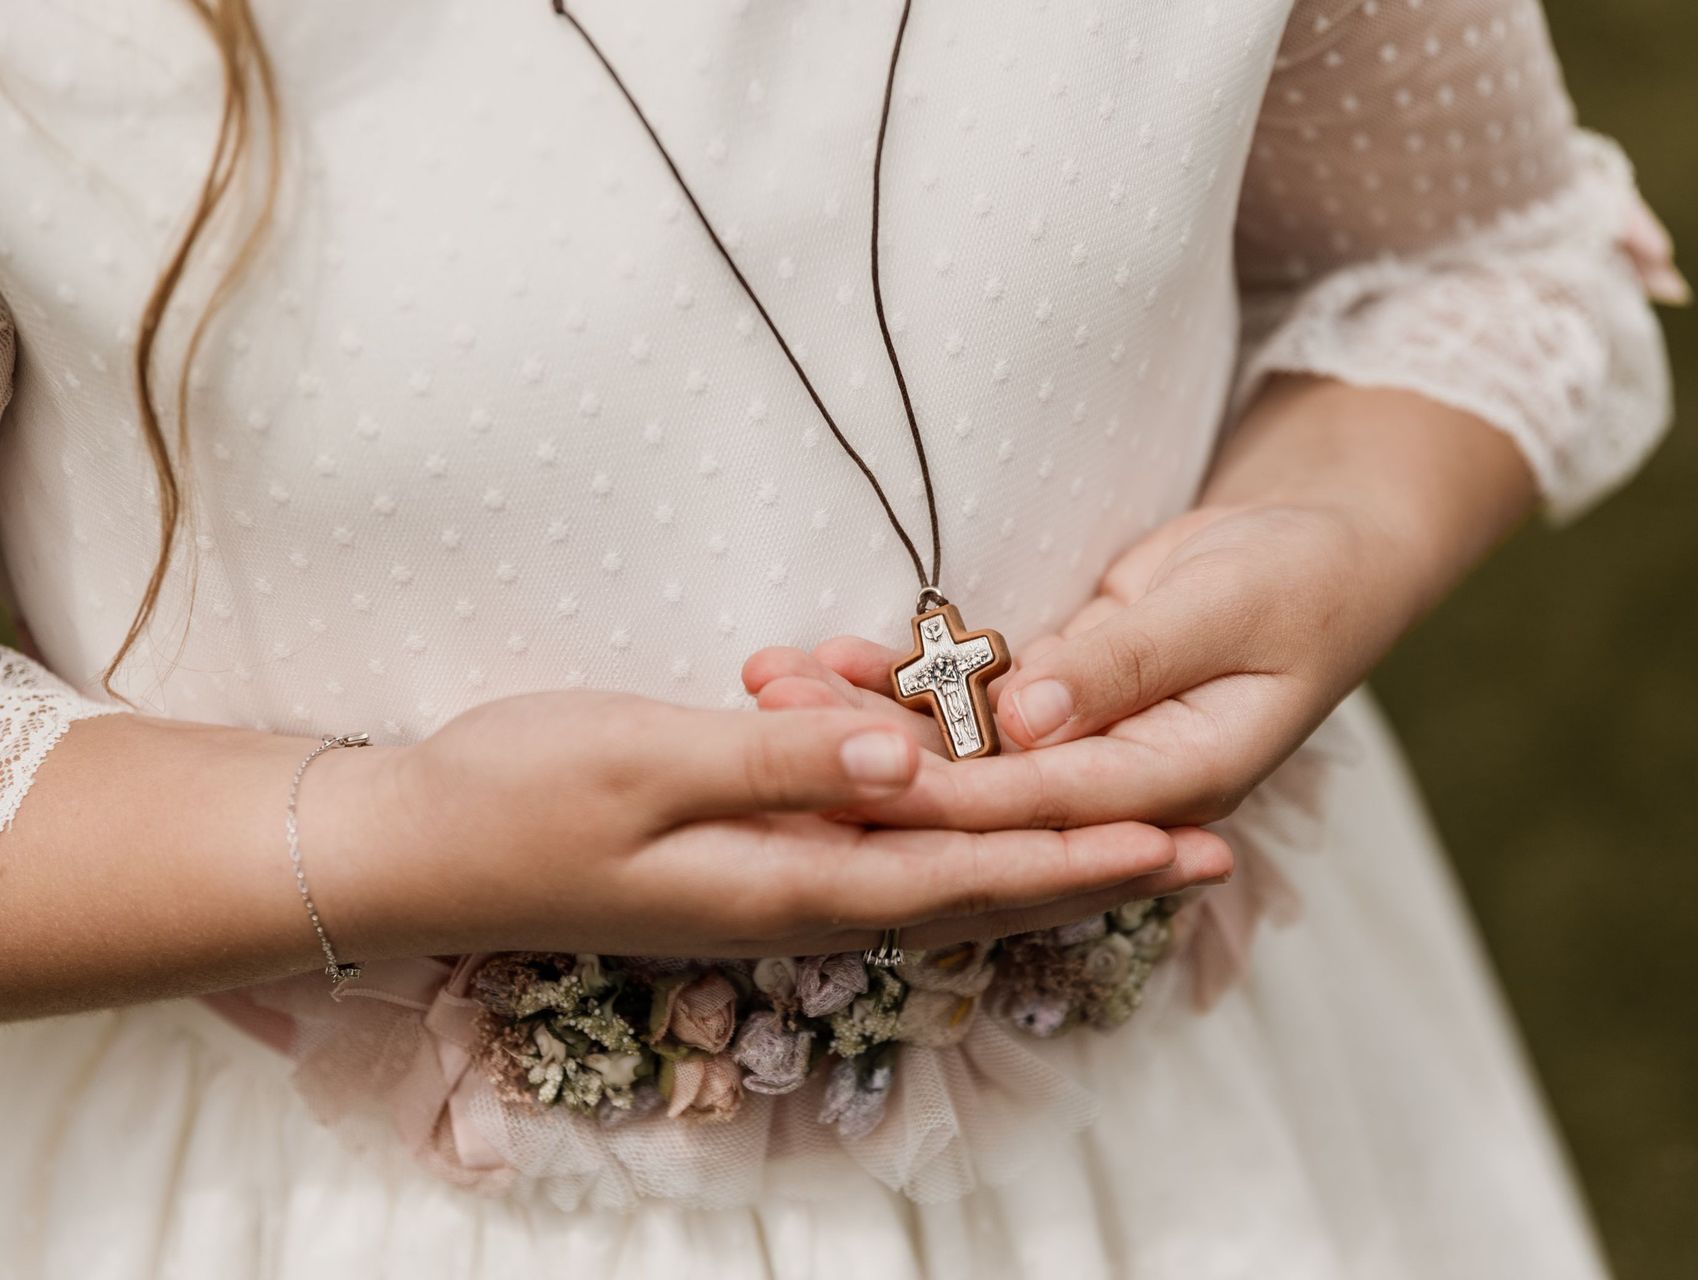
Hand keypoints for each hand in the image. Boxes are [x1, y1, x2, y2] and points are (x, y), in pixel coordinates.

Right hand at [312, 689, 1231, 962]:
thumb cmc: (518, 796)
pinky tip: (980, 818)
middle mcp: (803, 898)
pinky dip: (953, 838)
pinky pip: (881, 856)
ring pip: (942, 876)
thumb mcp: (645, 760)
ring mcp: (777, 889)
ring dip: (1039, 857)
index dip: (1085, 853)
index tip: (1187, 834)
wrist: (417, 850)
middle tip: (1208, 844)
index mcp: (793, 878)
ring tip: (1130, 837)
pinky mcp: (749, 865)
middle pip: (982, 887)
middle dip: (1097, 866)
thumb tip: (907, 765)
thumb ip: (782, 761)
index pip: (973, 870)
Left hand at [746, 500, 1435, 829]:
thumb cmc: (1301, 577)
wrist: (1321, 553)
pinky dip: (901, 685)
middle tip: (774, 713)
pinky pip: (967, 708)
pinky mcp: (1057, 708)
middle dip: (872, 759)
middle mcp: (1120, 784)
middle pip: (980, 790)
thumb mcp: (1226, 608)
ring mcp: (1085, 750)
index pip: (1044, 803)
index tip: (851, 770)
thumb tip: (1026, 722)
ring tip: (770, 680)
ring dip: (864, 719)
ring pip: (960, 751)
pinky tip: (824, 661)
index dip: (945, 791)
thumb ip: (1125, 667)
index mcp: (1179, 782)